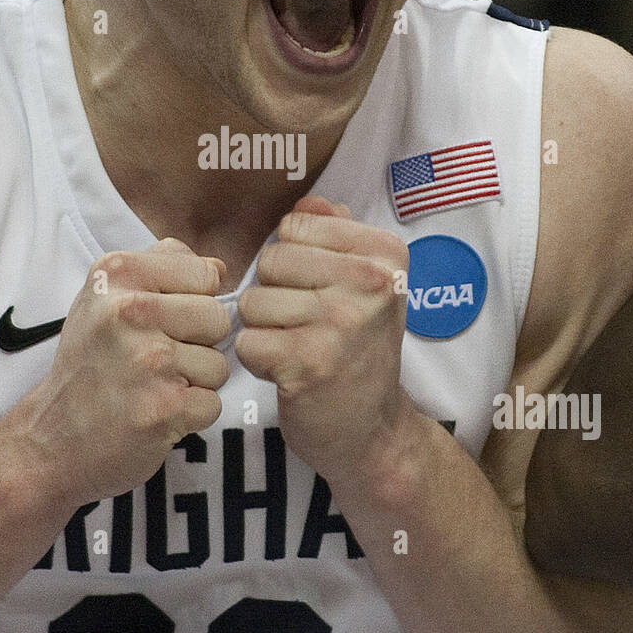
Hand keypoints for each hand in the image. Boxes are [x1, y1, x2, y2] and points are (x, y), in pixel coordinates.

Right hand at [23, 238, 230, 506]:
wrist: (50, 438)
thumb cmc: (88, 362)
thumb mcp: (105, 297)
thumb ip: (162, 268)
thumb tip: (220, 267)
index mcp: (118, 273)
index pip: (206, 273)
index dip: (192, 302)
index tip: (158, 323)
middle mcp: (131, 311)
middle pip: (218, 318)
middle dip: (197, 344)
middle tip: (154, 362)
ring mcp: (149, 360)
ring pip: (219, 364)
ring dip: (194, 383)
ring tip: (151, 387)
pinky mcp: (164, 407)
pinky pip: (213, 403)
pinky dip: (190, 416)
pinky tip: (154, 413)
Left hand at [234, 196, 410, 481]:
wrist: (374, 430)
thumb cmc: (359, 350)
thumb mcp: (365, 285)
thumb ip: (336, 235)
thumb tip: (306, 202)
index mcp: (386, 254)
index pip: (296, 225)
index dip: (292, 260)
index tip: (320, 292)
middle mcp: (371, 282)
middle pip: (271, 260)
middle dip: (274, 294)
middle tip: (305, 325)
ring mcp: (341, 323)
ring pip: (253, 301)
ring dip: (263, 329)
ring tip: (297, 347)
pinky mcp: (309, 363)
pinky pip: (246, 341)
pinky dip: (256, 360)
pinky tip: (286, 371)